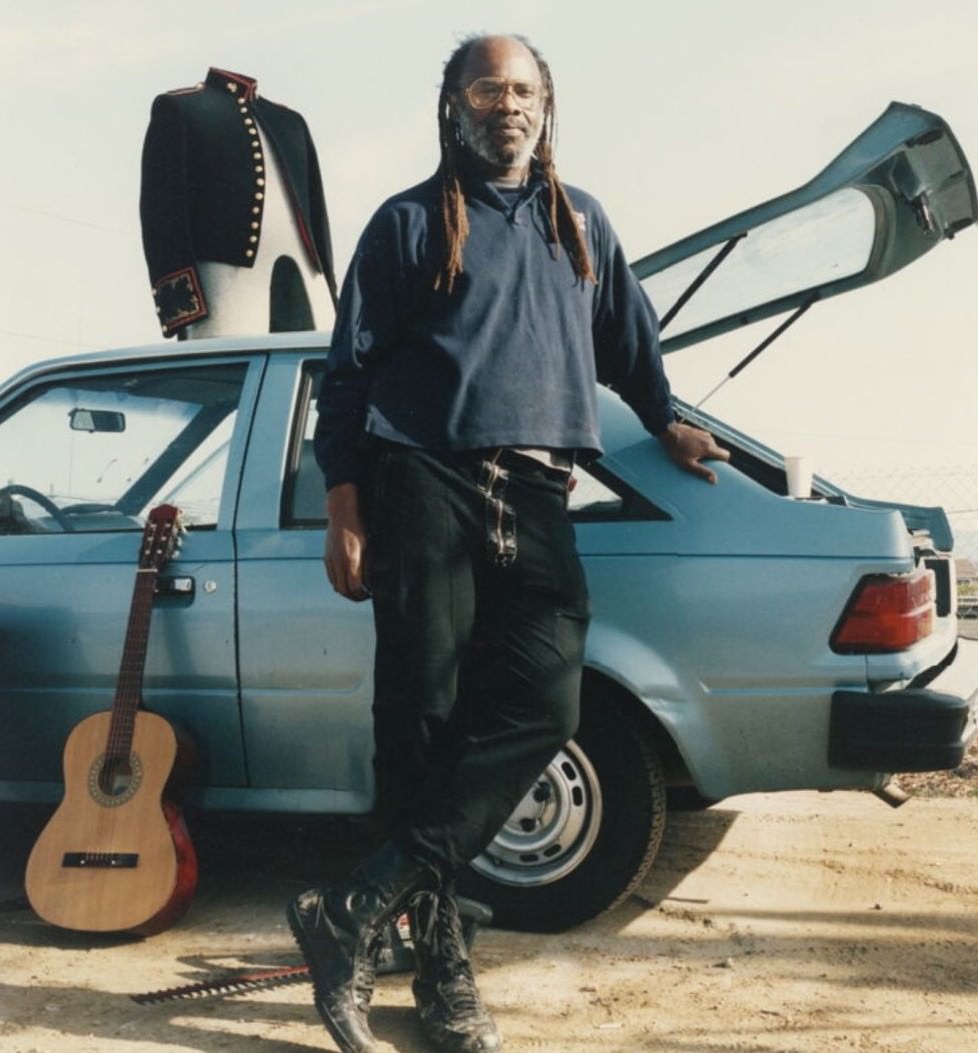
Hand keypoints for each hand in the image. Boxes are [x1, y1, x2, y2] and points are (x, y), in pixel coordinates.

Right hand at [324, 483, 370, 600]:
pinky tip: (346, 581)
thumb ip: (368, 564)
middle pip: (343, 590)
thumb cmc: (357, 526)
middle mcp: (338, 562)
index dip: (362, 595)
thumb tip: (372, 580)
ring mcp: (330, 560)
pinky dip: (338, 583)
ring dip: (345, 592)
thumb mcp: (368, 545)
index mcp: (351, 559)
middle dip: (354, 597)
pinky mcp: (327, 558)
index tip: (369, 595)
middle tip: (364, 597)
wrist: (341, 513)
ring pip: (335, 585)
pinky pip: (331, 577)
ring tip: (356, 592)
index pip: (354, 587)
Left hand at [657, 421, 729, 484]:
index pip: (726, 454)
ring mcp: (704, 433)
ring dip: (706, 450)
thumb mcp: (688, 464)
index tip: (715, 465)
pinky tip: (690, 447)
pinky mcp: (699, 431)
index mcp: (709, 448)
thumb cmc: (677, 450)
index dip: (723, 461)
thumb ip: (702, 472)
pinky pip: (705, 440)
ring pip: (711, 444)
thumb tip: (714, 480)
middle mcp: (709, 439)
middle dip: (712, 456)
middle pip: (718, 450)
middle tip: (700, 461)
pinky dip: (701, 444)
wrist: (668, 433)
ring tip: (693, 454)